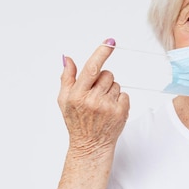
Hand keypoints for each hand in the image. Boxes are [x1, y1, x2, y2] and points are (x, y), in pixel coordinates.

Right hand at [58, 39, 129, 153]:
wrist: (90, 146)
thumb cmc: (76, 122)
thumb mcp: (64, 100)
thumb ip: (66, 78)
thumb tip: (67, 58)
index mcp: (77, 95)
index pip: (91, 68)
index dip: (101, 53)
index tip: (110, 42)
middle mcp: (93, 100)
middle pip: (106, 74)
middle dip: (102, 80)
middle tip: (96, 94)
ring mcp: (108, 107)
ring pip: (116, 84)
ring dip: (110, 90)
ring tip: (102, 105)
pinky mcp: (121, 112)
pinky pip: (124, 95)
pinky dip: (119, 100)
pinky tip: (110, 110)